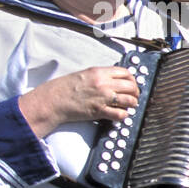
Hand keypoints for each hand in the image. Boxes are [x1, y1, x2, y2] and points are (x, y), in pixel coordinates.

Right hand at [17, 66, 140, 137]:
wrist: (52, 100)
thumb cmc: (64, 88)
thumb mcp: (84, 74)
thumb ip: (100, 76)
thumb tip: (114, 79)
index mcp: (99, 72)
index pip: (126, 72)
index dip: (132, 79)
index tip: (132, 84)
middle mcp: (103, 83)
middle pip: (131, 86)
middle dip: (135, 92)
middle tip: (133, 96)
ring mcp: (102, 97)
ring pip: (130, 100)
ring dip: (132, 104)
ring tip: (129, 106)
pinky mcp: (99, 110)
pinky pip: (120, 114)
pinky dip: (123, 115)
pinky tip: (120, 114)